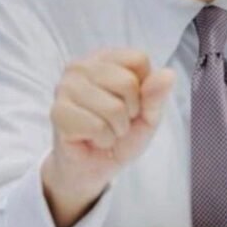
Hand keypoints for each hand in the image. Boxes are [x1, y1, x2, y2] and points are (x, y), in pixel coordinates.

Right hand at [42, 48, 175, 226]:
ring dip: (116, 129)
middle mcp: (81, 66)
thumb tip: (168, 74)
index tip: (132, 103)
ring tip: (104, 131)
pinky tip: (92, 139)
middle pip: (127, 83)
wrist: (93, 168)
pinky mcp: (58, 111)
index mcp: (105, 58)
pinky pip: (97, 127)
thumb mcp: (148, 117)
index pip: (139, 59)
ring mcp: (66, 87)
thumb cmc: (119, 136)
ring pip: (114, 108)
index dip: (144, 89)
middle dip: (130, 112)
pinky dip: (103, 139)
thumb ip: (157, 96)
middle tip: (116, 121)